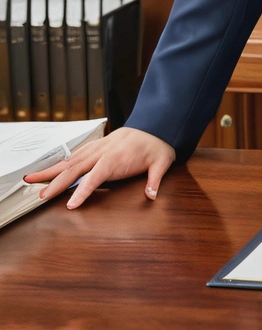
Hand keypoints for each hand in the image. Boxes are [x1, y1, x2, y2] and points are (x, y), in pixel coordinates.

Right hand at [22, 127, 175, 209]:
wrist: (156, 124)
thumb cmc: (157, 146)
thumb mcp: (162, 162)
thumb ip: (154, 179)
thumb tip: (151, 195)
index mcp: (116, 158)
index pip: (95, 177)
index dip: (82, 191)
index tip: (70, 205)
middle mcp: (102, 152)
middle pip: (75, 169)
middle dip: (56, 182)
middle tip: (41, 196)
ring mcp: (98, 147)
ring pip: (71, 160)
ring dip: (51, 170)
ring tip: (32, 179)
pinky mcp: (97, 145)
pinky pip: (76, 154)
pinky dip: (62, 162)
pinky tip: (52, 169)